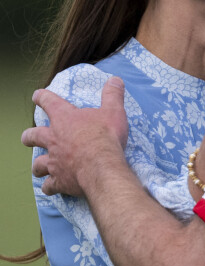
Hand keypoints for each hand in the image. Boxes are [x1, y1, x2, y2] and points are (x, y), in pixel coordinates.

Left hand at [21, 76, 128, 196]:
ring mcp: (54, 161)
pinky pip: (49, 185)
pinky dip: (50, 186)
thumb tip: (115, 79)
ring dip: (38, 165)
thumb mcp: (114, 110)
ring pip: (38, 164)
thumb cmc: (106, 135)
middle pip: (33, 136)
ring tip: (40, 167)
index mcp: (65, 119)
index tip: (37, 96)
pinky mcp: (59, 179)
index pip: (49, 102)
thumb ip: (112, 95)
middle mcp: (54, 139)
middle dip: (30, 136)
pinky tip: (52, 187)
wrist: (101, 166)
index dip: (42, 97)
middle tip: (29, 137)